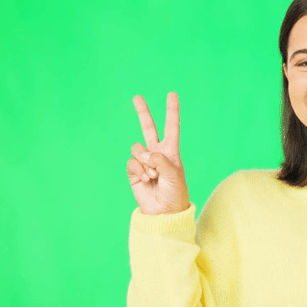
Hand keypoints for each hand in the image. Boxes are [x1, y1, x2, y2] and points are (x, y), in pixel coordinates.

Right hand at [126, 92, 189, 215]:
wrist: (164, 212)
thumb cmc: (175, 194)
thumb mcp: (174, 175)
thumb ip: (161, 160)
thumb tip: (145, 153)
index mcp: (172, 151)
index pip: (172, 127)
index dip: (172, 111)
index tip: (172, 94)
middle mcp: (157, 153)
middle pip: (148, 128)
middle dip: (143, 112)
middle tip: (137, 97)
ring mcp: (144, 161)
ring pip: (137, 148)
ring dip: (145, 161)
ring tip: (153, 175)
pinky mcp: (133, 171)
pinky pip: (131, 162)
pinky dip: (139, 170)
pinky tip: (146, 179)